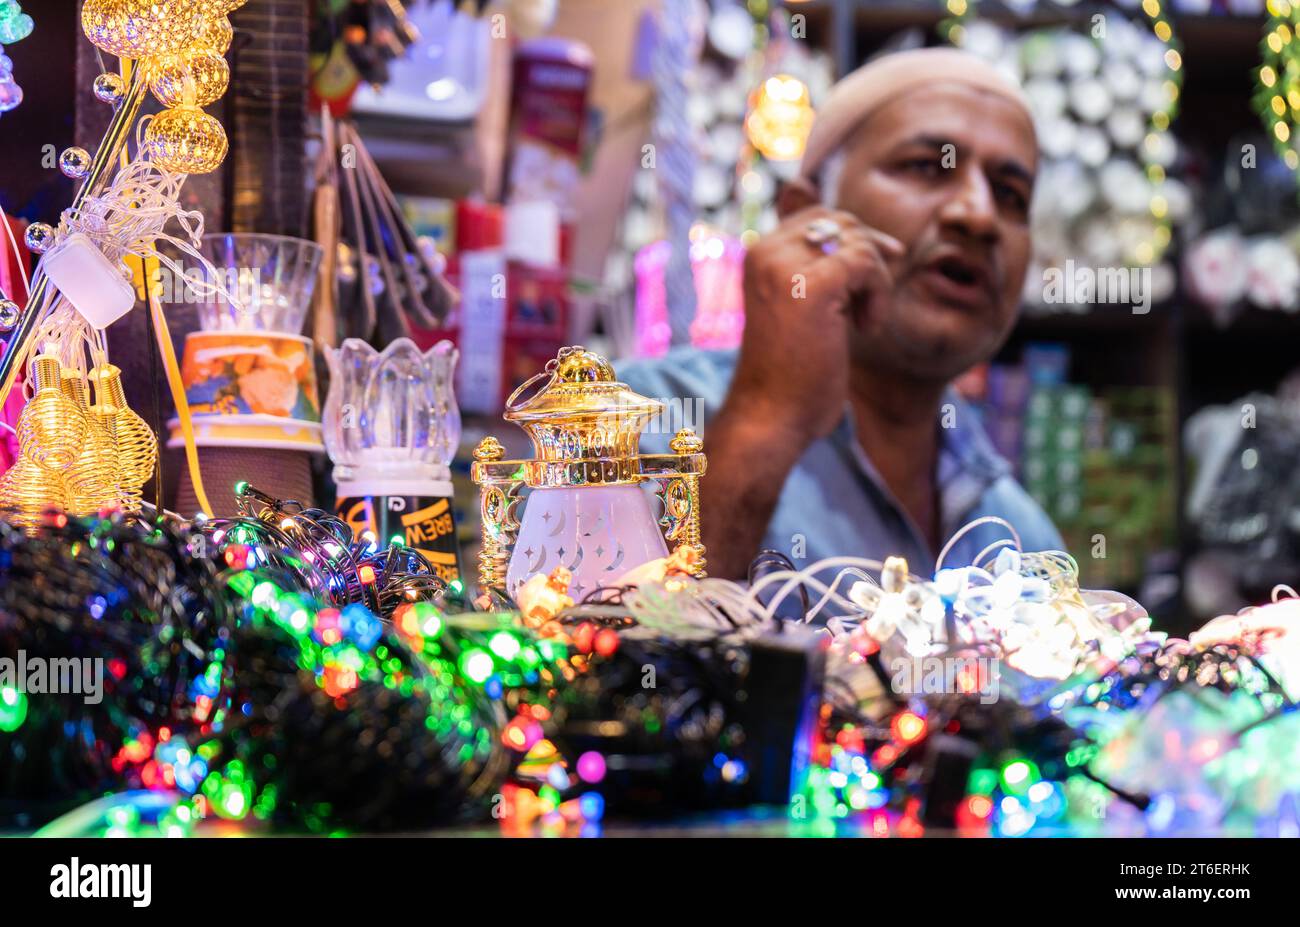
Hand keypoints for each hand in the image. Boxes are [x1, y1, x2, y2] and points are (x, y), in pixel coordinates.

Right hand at [729, 206, 902, 442]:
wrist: (771, 416)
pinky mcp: (812, 285)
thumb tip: (867, 239)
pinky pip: (866, 264)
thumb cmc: (790, 373)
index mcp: (758, 256)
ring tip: (864, 324)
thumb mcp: (801, 309)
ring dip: (875, 283)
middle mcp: (765, 252)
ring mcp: (784, 266)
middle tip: (876, 299)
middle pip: (840, 221)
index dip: (855, 236)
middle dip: (871, 253)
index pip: (816, 218)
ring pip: (857, 241)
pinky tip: (866, 329)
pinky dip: (879, 296)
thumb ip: (817, 271)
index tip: (882, 265)